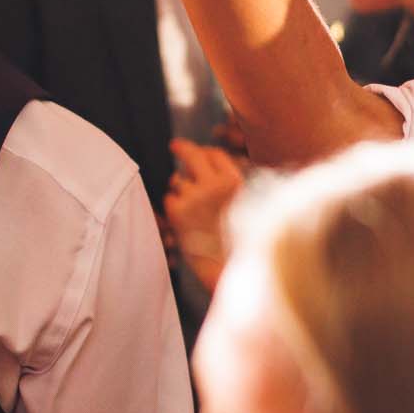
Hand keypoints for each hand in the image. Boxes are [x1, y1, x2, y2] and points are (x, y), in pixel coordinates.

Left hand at [165, 140, 246, 291]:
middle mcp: (215, 185)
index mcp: (235, 182)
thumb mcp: (244, 204)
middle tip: (175, 145)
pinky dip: (174, 207)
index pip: (215, 154)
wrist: (227, 267)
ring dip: (181, 190)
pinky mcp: (178, 212)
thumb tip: (209, 161)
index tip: (198, 152)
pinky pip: (169, 198)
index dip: (205, 152)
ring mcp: (194, 197)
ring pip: (177, 180)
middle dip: (182, 149)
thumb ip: (228, 184)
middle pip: (192, 155)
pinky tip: (186, 221)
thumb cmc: (238, 239)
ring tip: (194, 211)